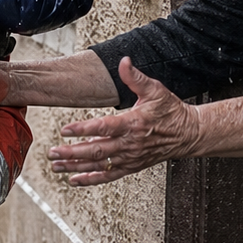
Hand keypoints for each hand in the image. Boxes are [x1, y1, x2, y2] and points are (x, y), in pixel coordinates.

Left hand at [48, 57, 198, 182]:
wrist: (188, 134)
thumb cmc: (171, 111)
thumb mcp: (155, 90)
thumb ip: (135, 77)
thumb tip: (124, 62)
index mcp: (133, 123)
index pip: (104, 127)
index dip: (83, 129)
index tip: (65, 130)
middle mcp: (129, 144)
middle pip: (96, 150)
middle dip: (72, 152)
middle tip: (53, 152)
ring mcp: (129, 158)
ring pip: (98, 165)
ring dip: (75, 166)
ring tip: (56, 165)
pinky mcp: (130, 166)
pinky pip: (108, 175)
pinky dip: (90, 179)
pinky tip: (73, 180)